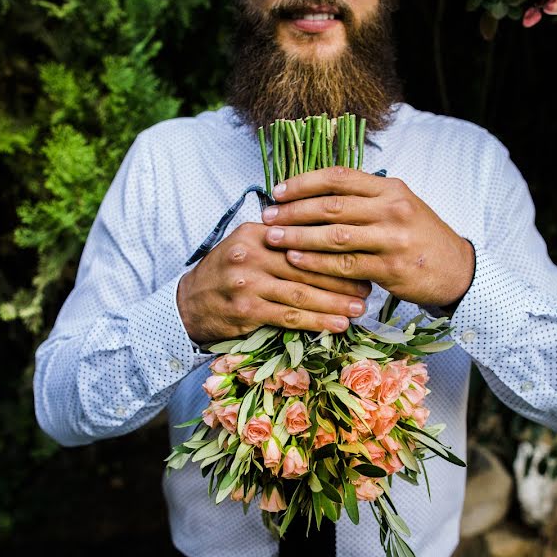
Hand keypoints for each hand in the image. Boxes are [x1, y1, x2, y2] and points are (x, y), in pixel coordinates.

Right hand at [177, 222, 370, 343]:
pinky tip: (338, 325)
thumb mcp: (247, 245)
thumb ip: (281, 240)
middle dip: (342, 276)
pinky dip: (317, 322)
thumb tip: (329, 237)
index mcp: (255, 232)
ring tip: (360, 308)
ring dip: (336, 302)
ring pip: (301, 292)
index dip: (335, 246)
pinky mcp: (246, 310)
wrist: (187, 304)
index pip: (302, 236)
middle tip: (369, 285)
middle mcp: (251, 253)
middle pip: (306, 264)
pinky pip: (289, 317)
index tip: (361, 255)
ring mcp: (247, 282)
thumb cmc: (227, 274)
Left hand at [260, 167, 474, 306]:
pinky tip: (296, 260)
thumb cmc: (419, 236)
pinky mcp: (391, 268)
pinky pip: (345, 264)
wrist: (456, 269)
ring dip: (299, 236)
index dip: (303, 182)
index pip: (339, 177)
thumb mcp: (399, 205)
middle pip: (332, 205)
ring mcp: (392, 239)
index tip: (278, 191)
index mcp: (390, 188)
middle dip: (293, 210)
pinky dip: (317, 262)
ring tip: (274, 237)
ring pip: (335, 235)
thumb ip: (364, 198)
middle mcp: (392, 208)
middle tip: (267, 216)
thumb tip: (316, 193)